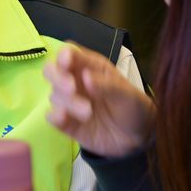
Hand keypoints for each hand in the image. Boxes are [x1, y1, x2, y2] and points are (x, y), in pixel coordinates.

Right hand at [44, 44, 154, 158]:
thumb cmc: (133, 106)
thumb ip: (107, 85)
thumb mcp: (126, 93)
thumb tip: (86, 77)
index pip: (70, 53)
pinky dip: (55, 116)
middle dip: (57, 77)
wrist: (138, 137)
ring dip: (67, 102)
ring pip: (54, 95)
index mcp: (91, 67)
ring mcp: (70, 102)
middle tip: (71, 88)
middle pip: (52, 70)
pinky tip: (64, 118)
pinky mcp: (68, 123)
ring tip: (88, 112)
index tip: (67, 62)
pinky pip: (52, 117)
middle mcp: (76, 82)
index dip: (64, 55)